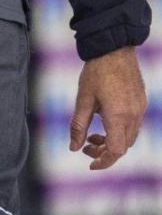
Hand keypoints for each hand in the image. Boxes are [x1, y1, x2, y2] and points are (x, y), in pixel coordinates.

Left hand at [70, 46, 147, 170]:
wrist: (114, 50)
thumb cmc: (96, 73)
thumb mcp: (82, 99)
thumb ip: (78, 125)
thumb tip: (73, 147)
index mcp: (118, 116)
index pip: (116, 151)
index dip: (103, 161)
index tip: (90, 164)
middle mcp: (134, 116)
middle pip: (123, 147)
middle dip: (104, 152)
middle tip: (86, 146)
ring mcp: (140, 109)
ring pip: (130, 137)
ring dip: (112, 142)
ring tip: (93, 136)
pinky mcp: (142, 103)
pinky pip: (134, 125)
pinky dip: (119, 131)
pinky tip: (104, 122)